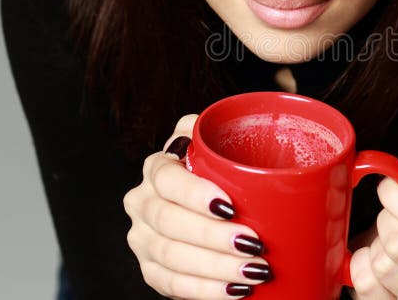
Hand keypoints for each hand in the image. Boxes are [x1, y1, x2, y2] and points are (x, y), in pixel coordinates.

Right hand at [123, 114, 272, 298]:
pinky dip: (205, 291)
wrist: (202, 202)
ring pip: (171, 258)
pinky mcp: (150, 269)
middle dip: (214, 238)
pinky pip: (170, 285)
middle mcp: (142, 202)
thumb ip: (220, 126)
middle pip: (169, 223)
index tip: (230, 205)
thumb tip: (243, 116)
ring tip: (255, 270)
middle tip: (255, 244)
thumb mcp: (216, 141)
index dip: (194, 193)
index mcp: (158, 167)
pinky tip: (237, 291)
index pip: (167, 179)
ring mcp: (142, 238)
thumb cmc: (218, 167)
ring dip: (216, 268)